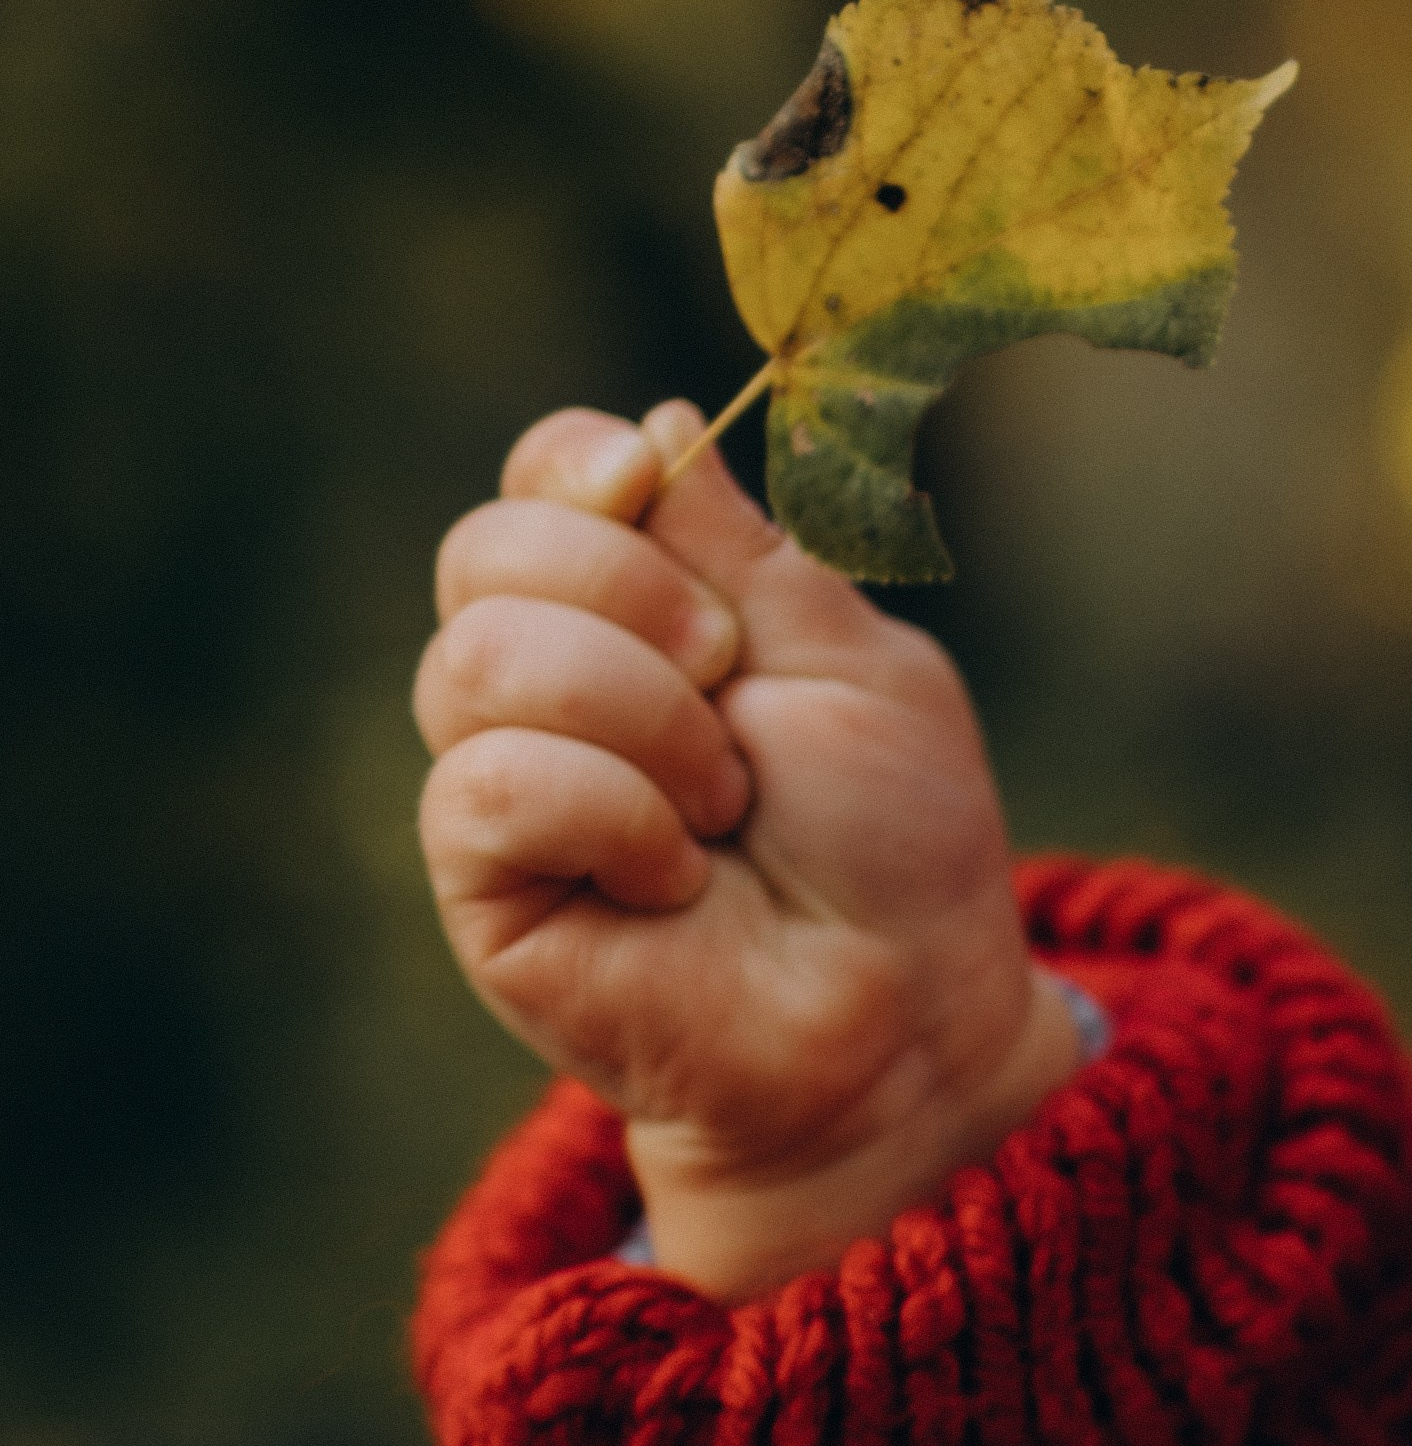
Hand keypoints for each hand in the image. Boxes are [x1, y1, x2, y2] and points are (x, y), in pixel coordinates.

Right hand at [414, 401, 1078, 1297]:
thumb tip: (653, 427)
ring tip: (724, 804)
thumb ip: (748, 554)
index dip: (574, 465)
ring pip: (480, 662)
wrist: (898, 1018)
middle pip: (483, 552)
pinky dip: (608, 812)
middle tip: (730, 674)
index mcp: (642, 613)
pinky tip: (674, 881)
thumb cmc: (891, 848)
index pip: (540, 487)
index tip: (642, 478)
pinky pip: (487, 787)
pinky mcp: (485, 888)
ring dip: (637, 716)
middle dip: (623, 588)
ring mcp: (509, 786)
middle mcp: (554, 688)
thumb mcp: (853, 662)